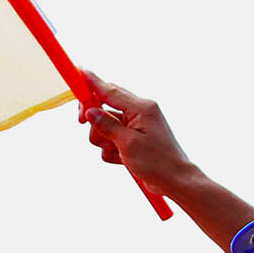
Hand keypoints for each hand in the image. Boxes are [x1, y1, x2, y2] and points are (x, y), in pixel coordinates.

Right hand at [78, 70, 193, 196]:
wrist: (175, 181)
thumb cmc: (157, 162)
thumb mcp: (128, 144)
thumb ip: (107, 125)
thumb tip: (90, 110)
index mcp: (141, 108)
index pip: (110, 90)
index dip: (92, 81)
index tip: (78, 71)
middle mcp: (138, 112)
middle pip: (104, 104)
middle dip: (94, 119)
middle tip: (82, 123)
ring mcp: (135, 126)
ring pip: (105, 124)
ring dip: (104, 139)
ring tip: (116, 152)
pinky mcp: (132, 139)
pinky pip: (111, 139)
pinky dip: (111, 150)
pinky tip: (121, 160)